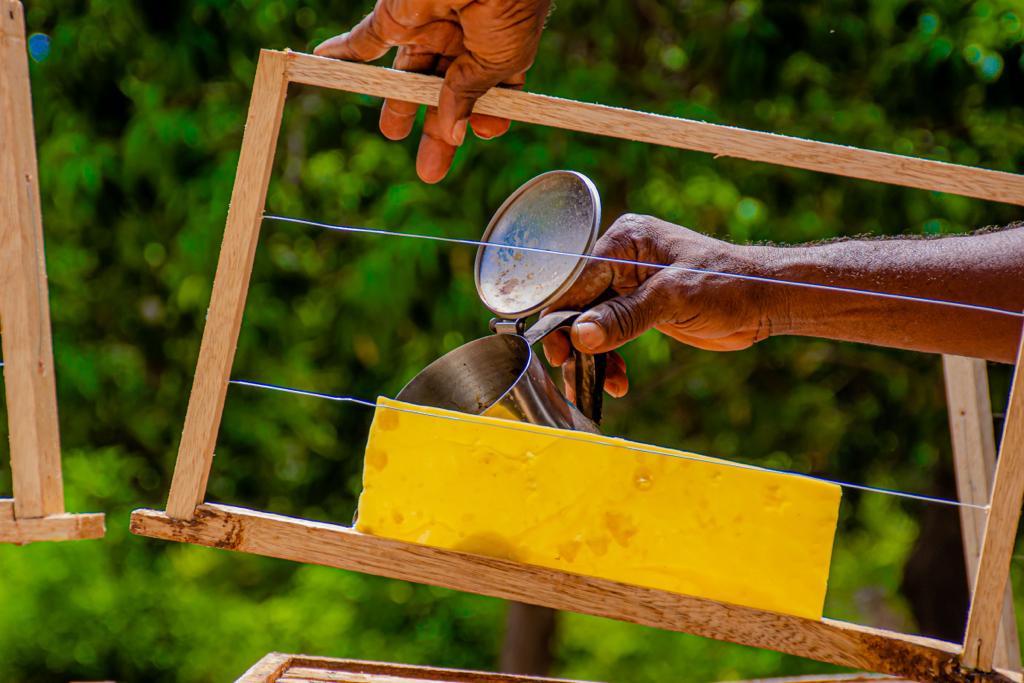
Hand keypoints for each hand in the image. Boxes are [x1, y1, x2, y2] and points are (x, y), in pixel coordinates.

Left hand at [315, 0, 549, 183]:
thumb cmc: (509, 8)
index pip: (490, 92)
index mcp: (498, 50)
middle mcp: (463, 41)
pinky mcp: (396, 14)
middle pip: (445, 94)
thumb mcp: (499, 61)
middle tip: (429, 169)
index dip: (485, 118)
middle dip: (437, 130)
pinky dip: (346, 55)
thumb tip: (454, 134)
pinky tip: (330, 67)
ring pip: (407, 75)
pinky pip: (366, 41)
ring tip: (392, 132)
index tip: (484, 133)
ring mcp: (429, 27)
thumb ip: (470, 96)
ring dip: (397, 105)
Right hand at [541, 214, 780, 396]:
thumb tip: (581, 336)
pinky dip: (610, 359)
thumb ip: (625, 315)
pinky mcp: (640, 308)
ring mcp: (629, 285)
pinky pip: (610, 334)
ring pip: (591, 325)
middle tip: (575, 374)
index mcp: (625, 241)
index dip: (563, 317)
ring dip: (593, 357)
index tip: (558, 351)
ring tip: (602, 384)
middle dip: (576, 342)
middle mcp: (621, 260)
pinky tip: (618, 381)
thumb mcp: (674, 298)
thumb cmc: (729, 284)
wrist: (766, 301)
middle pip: (579, 304)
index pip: (577, 280)